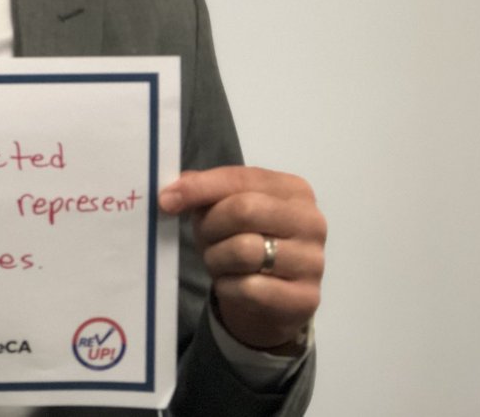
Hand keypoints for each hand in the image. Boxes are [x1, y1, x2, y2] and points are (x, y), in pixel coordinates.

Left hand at [160, 166, 324, 350]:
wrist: (271, 301)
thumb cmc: (246, 243)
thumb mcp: (225, 210)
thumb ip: (204, 192)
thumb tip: (172, 192)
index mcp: (294, 190)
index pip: (240, 178)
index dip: (199, 188)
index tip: (166, 199)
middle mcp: (311, 221)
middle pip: (243, 210)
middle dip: (211, 226)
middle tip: (203, 239)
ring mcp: (313, 261)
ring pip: (244, 250)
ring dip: (217, 259)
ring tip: (219, 262)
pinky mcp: (306, 298)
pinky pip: (250, 288)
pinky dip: (228, 287)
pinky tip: (232, 285)